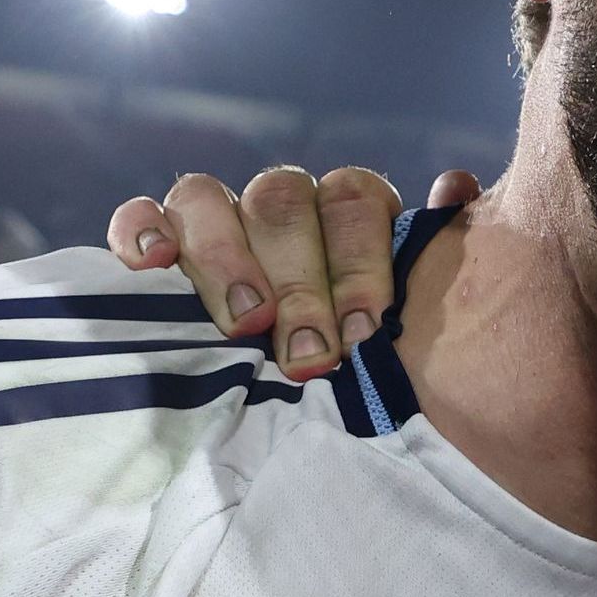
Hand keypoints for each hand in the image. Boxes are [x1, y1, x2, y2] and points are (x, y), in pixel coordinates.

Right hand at [109, 167, 478, 376]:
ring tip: (244, 326)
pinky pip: (142, 215)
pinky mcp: (161, 243)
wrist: (322, 410)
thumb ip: (436, 258)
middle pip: (283, 203)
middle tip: (310, 355)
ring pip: (208, 198)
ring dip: (226, 262)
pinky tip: (150, 265)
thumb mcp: (417, 323)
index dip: (359, 263)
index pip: (353, 200)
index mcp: (349, 214)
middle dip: (299, 283)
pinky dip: (141, 230)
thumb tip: (456, 186)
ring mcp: (218, 220)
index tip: (366, 333)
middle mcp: (284, 207)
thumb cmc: (372, 371)